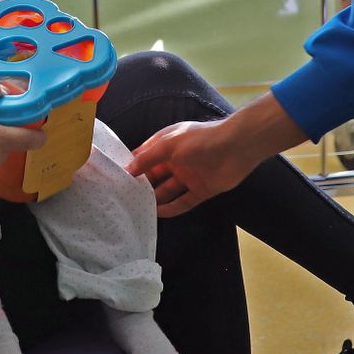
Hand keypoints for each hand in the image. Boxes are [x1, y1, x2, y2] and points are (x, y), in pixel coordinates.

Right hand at [125, 95, 304, 216]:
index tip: (116, 179)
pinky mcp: (201, 190)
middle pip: (154, 176)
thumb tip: (128, 169)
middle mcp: (176, 160)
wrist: (237, 147)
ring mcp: (188, 176)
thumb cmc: (201, 140)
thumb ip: (147, 158)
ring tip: (138, 209)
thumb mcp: (168, 145)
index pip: (144, 157)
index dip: (131, 167)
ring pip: (167, 191)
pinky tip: (159, 214)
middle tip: (124, 199)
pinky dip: (171, 208)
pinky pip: (183, 201)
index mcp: (167, 144)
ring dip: (155, 199)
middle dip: (141, 186)